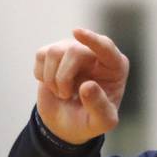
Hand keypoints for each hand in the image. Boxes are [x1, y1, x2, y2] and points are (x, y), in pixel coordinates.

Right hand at [33, 28, 128, 144]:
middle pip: (74, 51)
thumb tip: (87, 85)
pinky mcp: (54, 53)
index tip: (76, 33)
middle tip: (66, 96)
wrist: (69, 123)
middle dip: (64, 77)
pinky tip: (52, 85)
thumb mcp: (101, 122)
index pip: (106, 47)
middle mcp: (96, 54)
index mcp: (115, 67)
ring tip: (62, 93)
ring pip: (54, 52)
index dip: (93, 40)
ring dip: (52, 79)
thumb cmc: (91, 121)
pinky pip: (41, 55)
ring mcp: (74, 50)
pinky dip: (42, 75)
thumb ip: (99, 106)